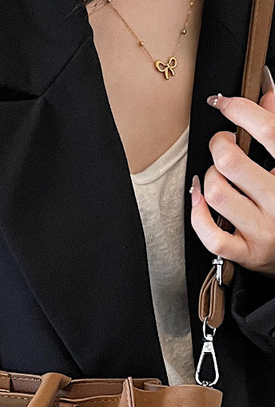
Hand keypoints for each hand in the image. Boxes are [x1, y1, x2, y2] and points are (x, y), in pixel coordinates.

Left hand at [189, 65, 274, 278]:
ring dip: (207, 179)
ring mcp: (264, 230)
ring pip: (217, 194)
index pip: (269, 130)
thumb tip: (266, 92)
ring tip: (214, 176)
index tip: (223, 102)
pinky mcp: (248, 254)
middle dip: (218, 145)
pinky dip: (198, 215)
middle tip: (220, 144)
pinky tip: (199, 202)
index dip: (240, 109)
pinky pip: (212, 235)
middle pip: (232, 162)